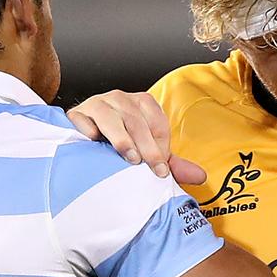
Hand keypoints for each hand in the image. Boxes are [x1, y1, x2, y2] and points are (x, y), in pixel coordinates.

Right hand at [68, 90, 206, 184]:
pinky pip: (83, 120)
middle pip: (137, 120)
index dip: (161, 146)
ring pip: (111, 117)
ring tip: (130, 158)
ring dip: (122, 139)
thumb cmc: (119, 146)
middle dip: (148, 147)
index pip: (156, 121)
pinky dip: (89, 131)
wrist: (84, 141)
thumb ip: (171, 163)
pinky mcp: (76, 115)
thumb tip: (200, 177)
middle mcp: (120, 99)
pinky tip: (93, 144)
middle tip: (153, 170)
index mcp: (140, 104)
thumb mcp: (146, 153)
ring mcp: (97, 104)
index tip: (161, 170)